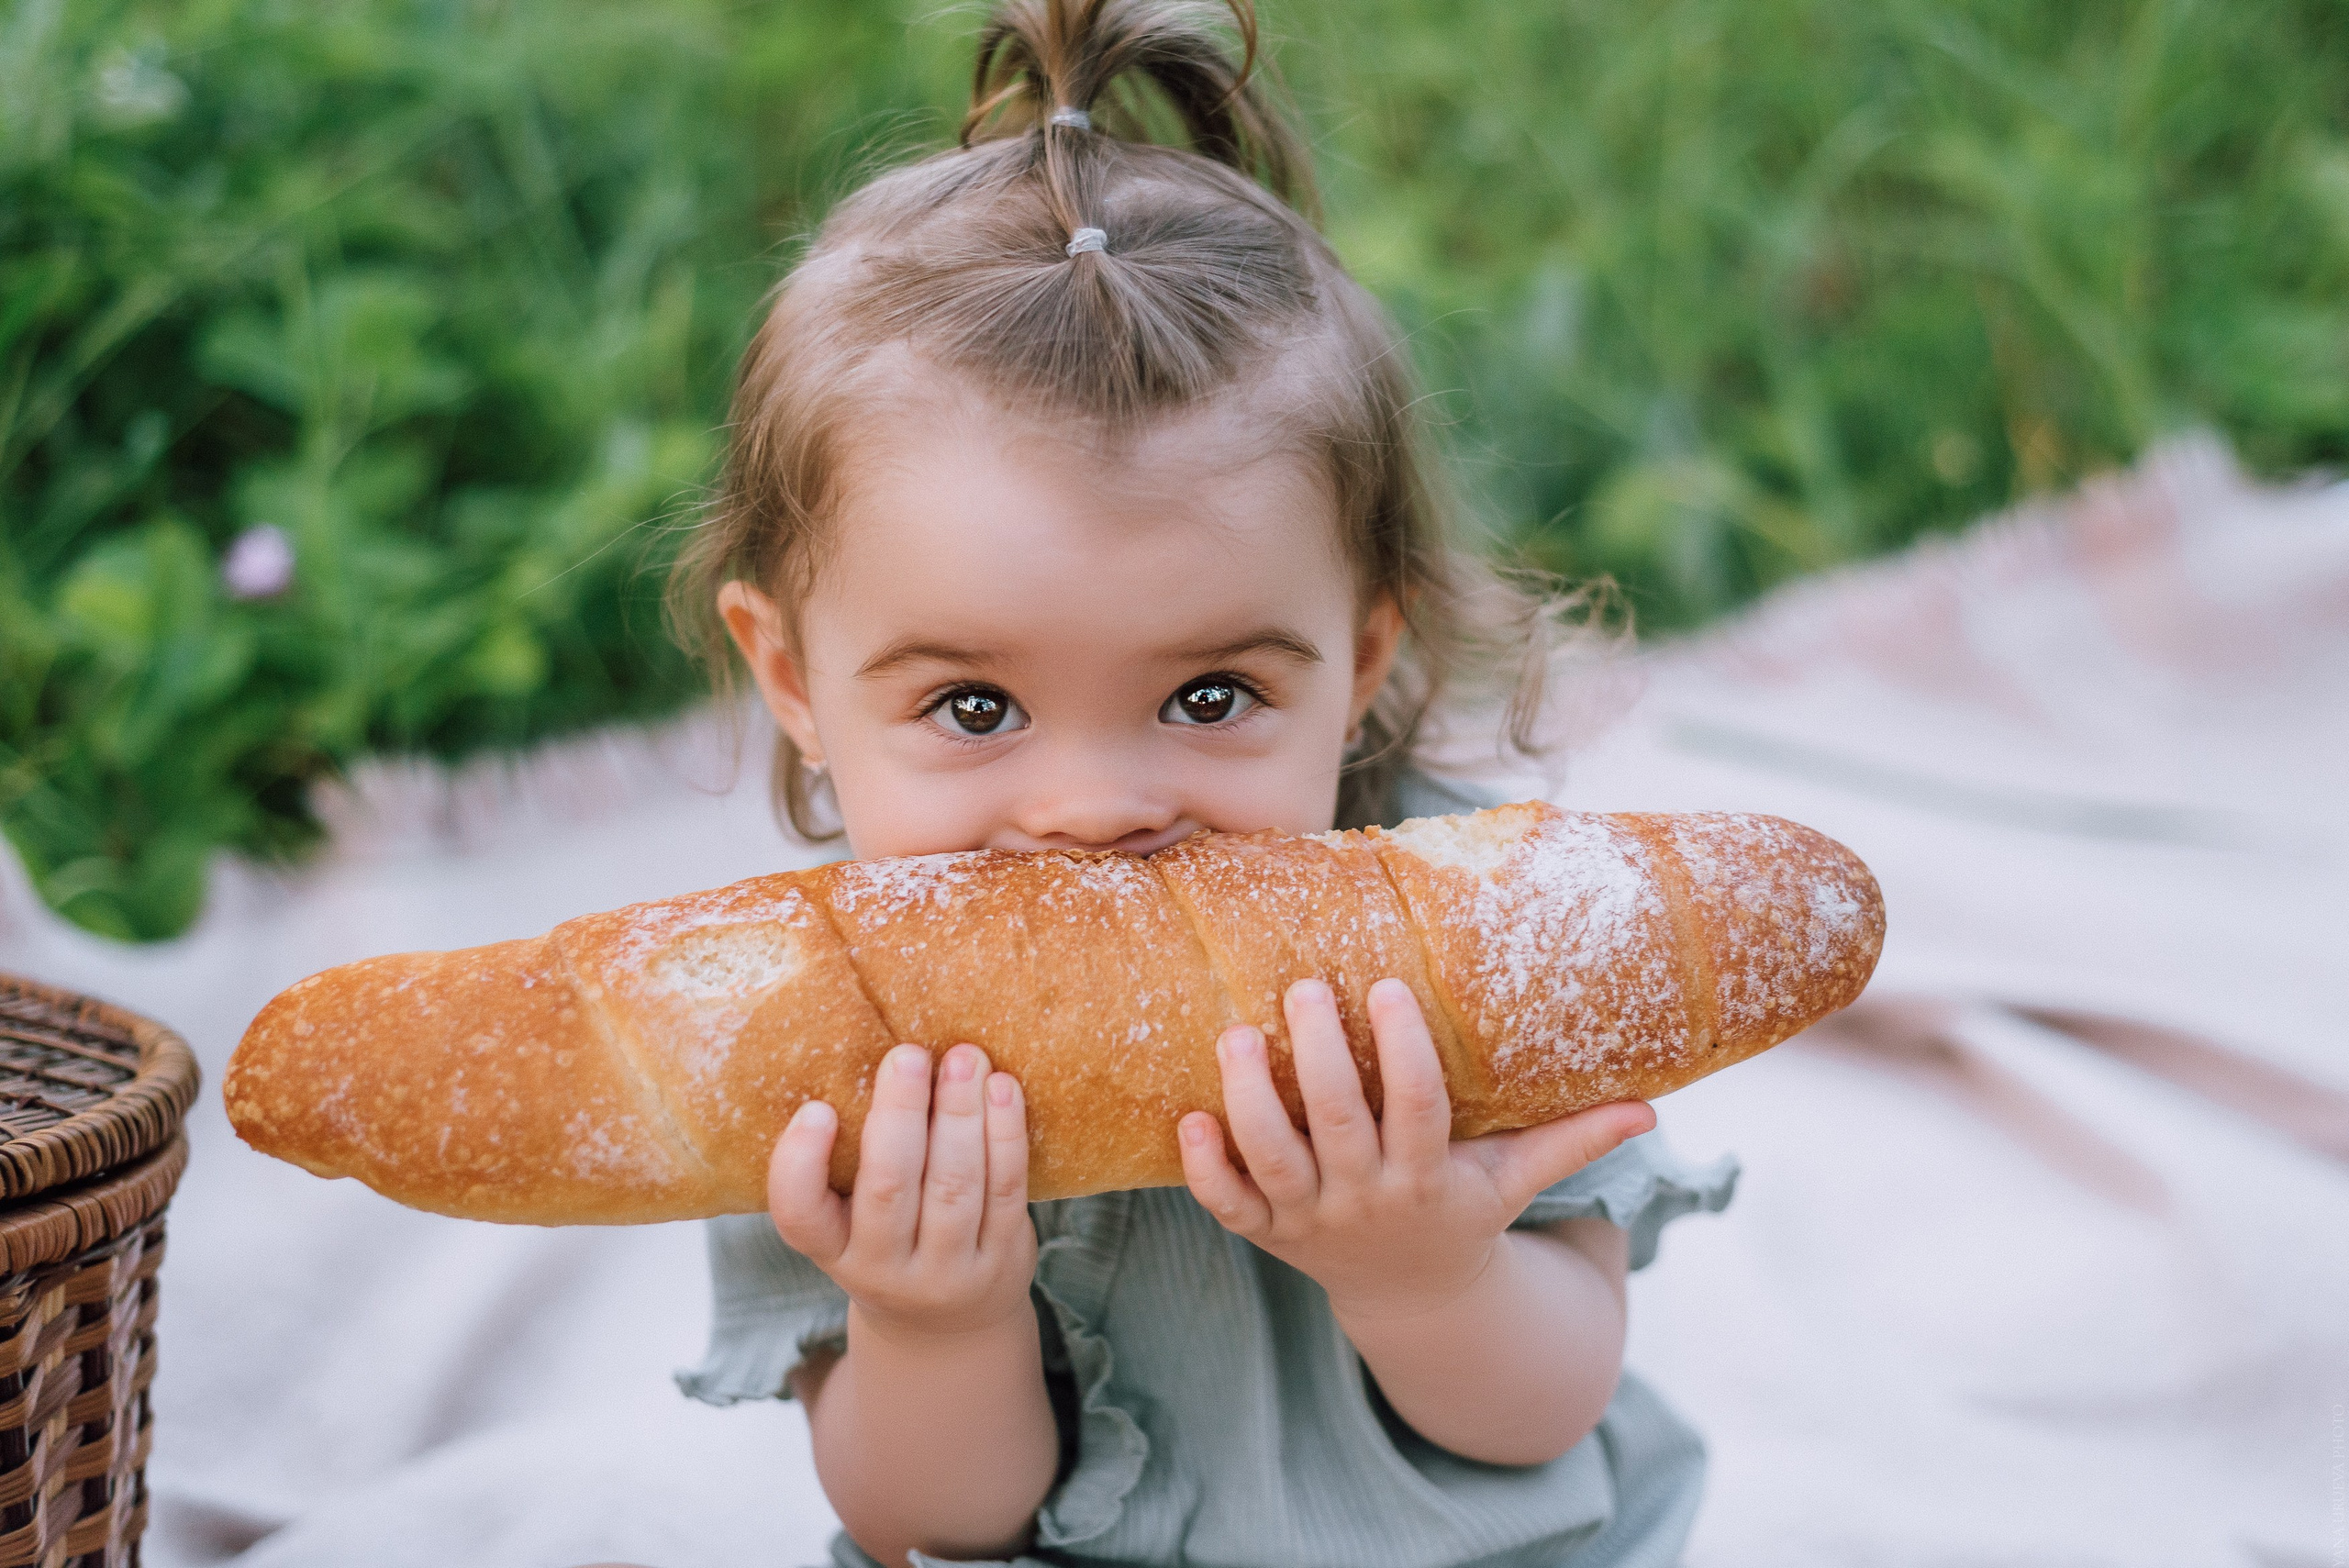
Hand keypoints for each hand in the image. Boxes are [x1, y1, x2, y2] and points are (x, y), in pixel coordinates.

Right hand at [768, 1043, 1037, 1345]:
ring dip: (961, 1115)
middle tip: (908, 1054)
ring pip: (955, 1187)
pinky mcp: (1001, 1258)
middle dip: (900, 1115)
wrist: (948, 1327)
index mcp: (832, 1248)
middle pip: (889, 1190)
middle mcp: (882, 1268)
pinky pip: (1006, 1191)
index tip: (816, 1108)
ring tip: (965, 1057)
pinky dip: (1006, 1136)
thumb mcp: (852, 1219)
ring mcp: (947, 1270)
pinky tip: (1003, 1089)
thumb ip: (851, 1159)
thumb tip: (870, 1051)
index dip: (800, 1164)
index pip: (799, 1216)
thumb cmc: (890, 1241)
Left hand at [1178, 978, 1655, 1322]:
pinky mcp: (1264, 1231)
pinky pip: (1226, 1206)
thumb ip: (1576, 1141)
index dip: (1403, 1053)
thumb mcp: (1517, 1181)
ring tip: (1236, 1035)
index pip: (1418, 1110)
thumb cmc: (1464, 1211)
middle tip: (1304, 986)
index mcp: (1427, 1179)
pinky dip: (1202, 1169)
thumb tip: (1653, 1109)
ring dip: (1248, 1100)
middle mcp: (1364, 1199)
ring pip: (1270, 1159)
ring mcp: (1308, 1219)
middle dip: (1319, 1056)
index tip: (1391, 987)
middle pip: (1337, 1124)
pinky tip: (1186, 1118)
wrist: (1412, 1297)